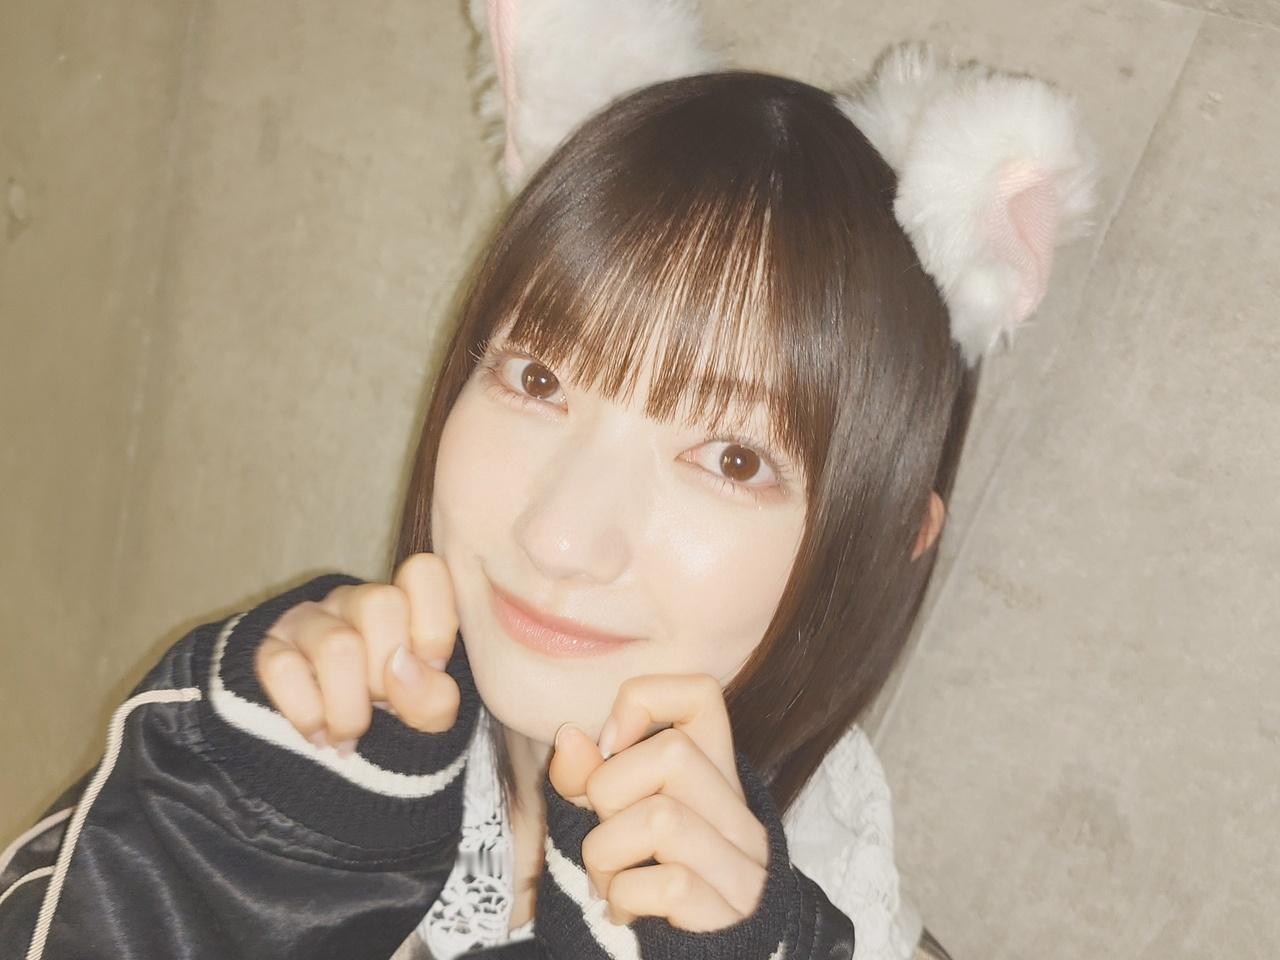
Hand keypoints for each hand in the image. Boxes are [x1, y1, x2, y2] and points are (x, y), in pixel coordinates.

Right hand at [254, 552, 461, 753]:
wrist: (322, 757)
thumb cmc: (388, 717)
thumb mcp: (426, 715)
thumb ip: (435, 697)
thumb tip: (400, 667)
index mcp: (405, 604)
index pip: (424, 570)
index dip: (435, 626)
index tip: (432, 669)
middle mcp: (354, 601)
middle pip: (381, 603)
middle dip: (389, 673)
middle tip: (383, 706)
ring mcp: (308, 620)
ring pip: (336, 643)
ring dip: (349, 707)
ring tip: (350, 735)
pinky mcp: (267, 649)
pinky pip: (284, 670)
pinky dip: (308, 716)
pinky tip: (318, 735)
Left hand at [548, 674, 769, 931]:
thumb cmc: (652, 883)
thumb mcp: (618, 821)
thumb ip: (590, 780)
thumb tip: (569, 737)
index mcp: (714, 775)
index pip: (701, 692)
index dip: (644, 701)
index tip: (610, 746)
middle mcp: (738, 813)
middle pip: (673, 753)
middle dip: (608, 792)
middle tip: (606, 831)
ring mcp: (741, 865)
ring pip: (660, 819)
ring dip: (606, 853)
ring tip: (609, 878)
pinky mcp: (729, 916)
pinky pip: (667, 884)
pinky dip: (625, 897)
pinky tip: (625, 910)